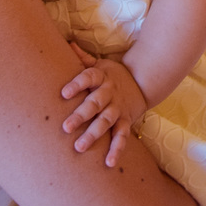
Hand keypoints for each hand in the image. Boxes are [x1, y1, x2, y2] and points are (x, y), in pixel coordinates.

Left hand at [61, 45, 147, 167]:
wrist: (142, 82)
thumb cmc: (112, 74)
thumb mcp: (99, 64)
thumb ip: (83, 58)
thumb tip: (67, 43)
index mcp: (101, 77)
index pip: (88, 77)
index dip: (77, 85)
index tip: (63, 93)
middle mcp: (109, 93)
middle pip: (95, 103)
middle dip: (81, 115)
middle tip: (65, 127)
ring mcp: (118, 108)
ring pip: (106, 122)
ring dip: (94, 135)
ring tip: (79, 147)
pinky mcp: (126, 121)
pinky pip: (122, 137)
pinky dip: (116, 150)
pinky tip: (109, 163)